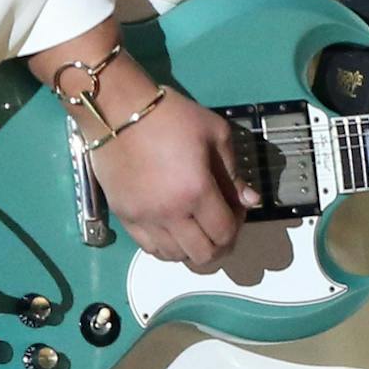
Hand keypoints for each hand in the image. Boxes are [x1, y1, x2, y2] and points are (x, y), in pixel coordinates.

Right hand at [80, 57, 259, 270]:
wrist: (117, 111)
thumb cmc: (171, 116)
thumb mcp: (214, 133)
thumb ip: (233, 172)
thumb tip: (250, 200)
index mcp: (196, 191)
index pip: (224, 232)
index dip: (237, 226)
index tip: (236, 208)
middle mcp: (170, 214)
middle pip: (202, 254)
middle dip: (219, 245)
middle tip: (220, 224)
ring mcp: (144, 220)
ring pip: (175, 257)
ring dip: (193, 248)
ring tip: (197, 227)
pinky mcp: (124, 218)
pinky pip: (150, 249)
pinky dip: (167, 247)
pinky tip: (174, 230)